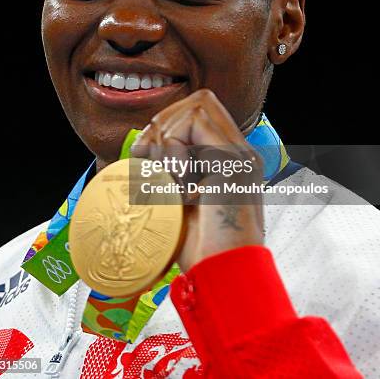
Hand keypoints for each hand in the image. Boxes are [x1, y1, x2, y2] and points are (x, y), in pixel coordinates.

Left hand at [131, 89, 263, 272]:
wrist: (225, 278)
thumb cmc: (202, 252)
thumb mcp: (178, 205)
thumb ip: (168, 176)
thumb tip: (140, 153)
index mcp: (230, 162)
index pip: (200, 115)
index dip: (168, 124)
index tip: (146, 155)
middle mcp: (240, 152)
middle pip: (200, 101)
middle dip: (165, 122)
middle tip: (149, 157)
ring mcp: (240, 154)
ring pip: (197, 107)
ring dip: (169, 137)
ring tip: (167, 175)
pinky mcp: (234, 160)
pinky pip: (196, 124)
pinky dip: (175, 146)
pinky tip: (177, 179)